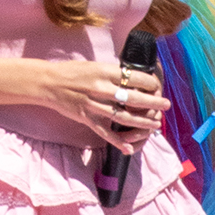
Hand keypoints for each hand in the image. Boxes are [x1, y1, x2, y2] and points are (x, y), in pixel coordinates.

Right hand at [37, 58, 167, 150]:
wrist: (48, 82)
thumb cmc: (72, 72)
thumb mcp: (94, 65)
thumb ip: (112, 73)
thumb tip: (133, 77)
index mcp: (105, 71)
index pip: (136, 77)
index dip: (151, 83)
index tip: (156, 86)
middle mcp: (102, 88)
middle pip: (134, 98)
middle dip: (153, 102)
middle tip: (166, 105)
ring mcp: (94, 105)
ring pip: (124, 116)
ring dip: (142, 121)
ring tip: (156, 123)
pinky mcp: (86, 118)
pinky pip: (104, 132)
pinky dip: (117, 142)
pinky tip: (129, 149)